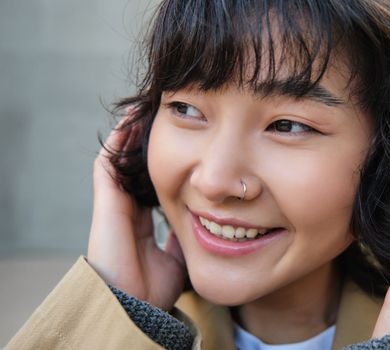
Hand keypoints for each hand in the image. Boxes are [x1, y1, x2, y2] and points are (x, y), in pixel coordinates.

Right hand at [87, 114, 186, 309]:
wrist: (134, 302)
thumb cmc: (155, 287)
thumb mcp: (179, 257)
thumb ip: (187, 239)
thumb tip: (207, 226)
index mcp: (144, 223)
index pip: (155, 186)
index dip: (168, 168)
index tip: (184, 149)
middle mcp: (129, 208)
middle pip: (139, 168)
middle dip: (151, 146)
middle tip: (167, 122)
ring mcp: (116, 202)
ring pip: (122, 159)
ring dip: (133, 136)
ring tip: (148, 112)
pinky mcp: (106, 200)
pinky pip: (109, 161)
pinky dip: (119, 140)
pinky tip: (132, 120)